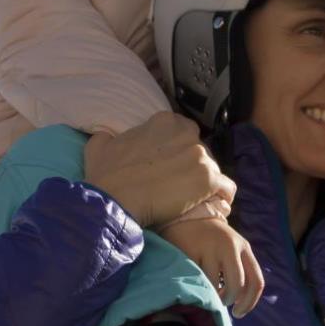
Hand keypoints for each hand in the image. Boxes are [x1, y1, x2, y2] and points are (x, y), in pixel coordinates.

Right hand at [84, 112, 235, 228]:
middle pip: (199, 150)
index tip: (170, 165)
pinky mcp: (209, 179)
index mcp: (165, 121)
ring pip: (213, 168)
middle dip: (192, 165)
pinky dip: (222, 195)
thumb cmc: (106, 176)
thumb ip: (108, 136)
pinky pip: (226, 187)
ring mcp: (201, 156)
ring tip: (195, 198)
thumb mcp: (99, 146)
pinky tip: (214, 204)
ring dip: (205, 182)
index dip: (176, 150)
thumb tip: (107, 136)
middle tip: (180, 184)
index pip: (181, 132)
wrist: (115, 201)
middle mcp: (187, 133)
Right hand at [159, 216, 264, 317]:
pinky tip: (191, 282)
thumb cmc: (213, 240)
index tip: (239, 312)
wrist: (188, 215)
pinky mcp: (189, 250)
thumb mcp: (232, 249)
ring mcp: (208, 247)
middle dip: (228, 299)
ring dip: (209, 294)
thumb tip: (241, 304)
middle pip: (236, 285)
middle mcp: (229, 246)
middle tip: (219, 303)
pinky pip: (194, 278)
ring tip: (204, 291)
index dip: (249, 302)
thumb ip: (240, 270)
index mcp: (244, 248)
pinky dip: (194, 286)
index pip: (256, 281)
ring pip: (213, 284)